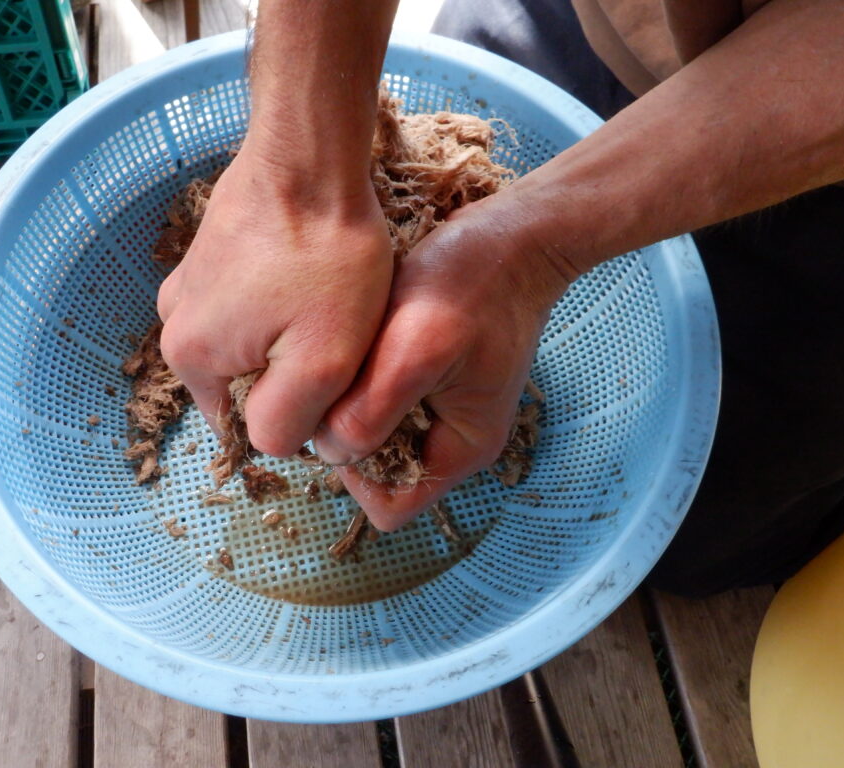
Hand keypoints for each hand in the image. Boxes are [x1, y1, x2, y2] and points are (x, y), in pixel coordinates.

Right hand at [157, 142, 392, 456]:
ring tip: (326, 299)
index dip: (299, 412)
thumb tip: (271, 441)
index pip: (248, 426)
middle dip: (292, 371)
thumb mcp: (322, 362)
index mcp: (190, 359)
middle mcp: (173, 325)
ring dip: (289, 335)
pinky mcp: (210, 255)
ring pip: (251, 345)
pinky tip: (311, 275)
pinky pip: (248, 306)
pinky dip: (281, 301)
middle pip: (247, 385)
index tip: (331, 371)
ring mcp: (189, 285)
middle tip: (334, 332)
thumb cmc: (326, 259)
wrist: (312, 157)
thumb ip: (288, 422)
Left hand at [314, 194, 573, 529]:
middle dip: (349, 429)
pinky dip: (364, 377)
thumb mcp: (417, 347)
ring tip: (360, 350)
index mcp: (460, 452)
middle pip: (375, 471)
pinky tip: (367, 339)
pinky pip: (380, 399)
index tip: (346, 411)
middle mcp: (450, 440)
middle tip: (348, 371)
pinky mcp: (429, 380)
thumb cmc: (472, 284)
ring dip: (354, 399)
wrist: (512, 234)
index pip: (388, 506)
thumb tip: (330, 449)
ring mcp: (441, 410)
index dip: (354, 472)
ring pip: (372, 433)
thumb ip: (372, 409)